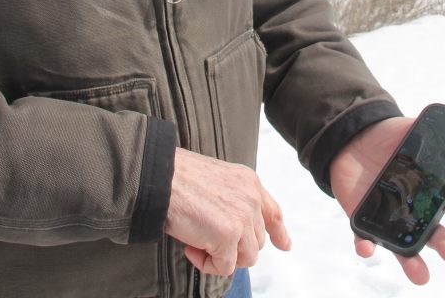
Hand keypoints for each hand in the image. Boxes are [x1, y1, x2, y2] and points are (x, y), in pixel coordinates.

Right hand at [164, 148, 291, 275]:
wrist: (160, 176)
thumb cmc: (178, 178)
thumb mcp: (217, 180)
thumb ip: (233, 199)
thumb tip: (236, 231)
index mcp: (249, 182)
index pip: (273, 213)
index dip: (279, 232)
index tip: (284, 245)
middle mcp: (251, 198)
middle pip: (257, 241)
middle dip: (234, 247)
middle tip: (204, 237)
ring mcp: (243, 218)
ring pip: (246, 257)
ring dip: (221, 257)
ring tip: (196, 242)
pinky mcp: (228, 236)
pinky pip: (225, 267)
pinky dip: (207, 264)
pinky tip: (190, 249)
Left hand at [329, 116, 444, 284]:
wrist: (353, 140)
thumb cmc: (388, 138)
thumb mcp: (406, 128)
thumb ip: (422, 128)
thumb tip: (443, 123)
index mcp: (430, 188)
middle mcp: (414, 209)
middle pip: (434, 233)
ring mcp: (390, 217)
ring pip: (404, 246)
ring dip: (412, 262)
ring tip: (422, 276)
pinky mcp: (364, 220)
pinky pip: (365, 237)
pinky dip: (366, 246)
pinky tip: (367, 249)